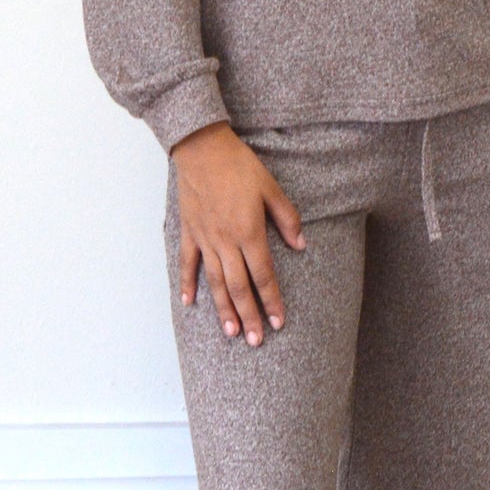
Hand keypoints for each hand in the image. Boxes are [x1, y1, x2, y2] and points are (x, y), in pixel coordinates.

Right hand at [171, 122, 305, 343]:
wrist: (201, 148)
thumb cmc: (238, 165)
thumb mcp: (270, 188)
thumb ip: (287, 218)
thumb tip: (301, 244)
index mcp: (249, 232)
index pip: (263, 275)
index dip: (272, 301)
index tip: (279, 322)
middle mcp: (226, 241)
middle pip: (239, 287)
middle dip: (249, 316)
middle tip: (256, 341)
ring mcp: (205, 239)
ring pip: (215, 282)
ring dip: (223, 309)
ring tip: (231, 332)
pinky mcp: (189, 232)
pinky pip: (187, 263)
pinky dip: (187, 284)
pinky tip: (189, 303)